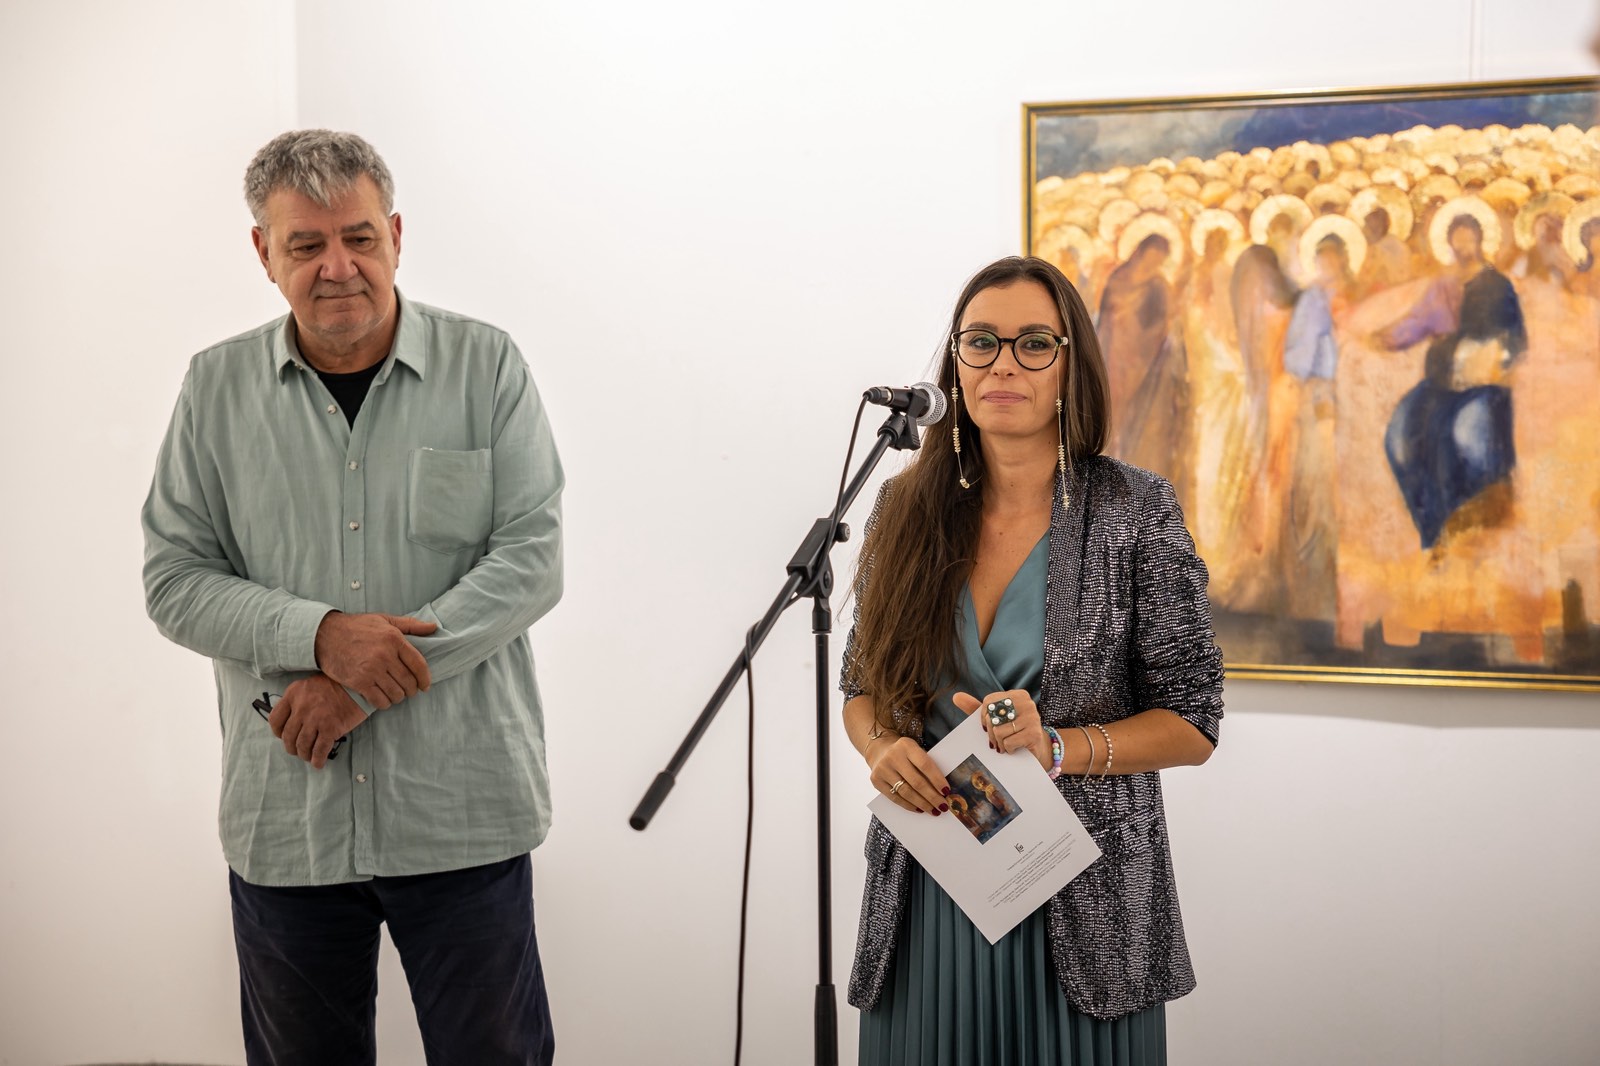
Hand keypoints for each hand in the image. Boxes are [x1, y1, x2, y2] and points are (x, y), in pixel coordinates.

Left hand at [268, 674, 366, 768]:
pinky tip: (318, 763)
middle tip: (297, 750)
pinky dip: (318, 759)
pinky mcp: (330, 728)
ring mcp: (315, 719)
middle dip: (292, 748)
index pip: (275, 719)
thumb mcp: (310, 686)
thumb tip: (293, 722)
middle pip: (288, 736)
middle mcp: (301, 707)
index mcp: (293, 694)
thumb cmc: (336, 684)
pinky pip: (319, 750)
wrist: (358, 685)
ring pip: (302, 745)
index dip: (278, 732)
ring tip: (308, 756)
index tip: (283, 736)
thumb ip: (298, 701)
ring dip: (304, 754)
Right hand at [314, 612, 436, 709]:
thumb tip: (434, 627)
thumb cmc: (357, 627)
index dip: (425, 678)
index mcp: (394, 639)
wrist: (325, 635)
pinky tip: (383, 699)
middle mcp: (385, 655)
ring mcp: (372, 670)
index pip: (419, 665)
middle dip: (412, 689)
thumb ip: (411, 625)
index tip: (425, 685)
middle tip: (408, 690)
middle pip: (409, 682)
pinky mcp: (359, 682)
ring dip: (398, 697)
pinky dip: (384, 703)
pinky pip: (380, 700)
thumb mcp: (385, 620)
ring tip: (395, 693)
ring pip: (396, 694)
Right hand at [868, 736, 950, 817]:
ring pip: (906, 792)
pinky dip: (909, 805)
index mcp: (906, 746)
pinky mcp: (876, 781)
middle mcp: (893, 756)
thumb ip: (926, 765)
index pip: (925, 765)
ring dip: (922, 804)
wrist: (879, 750)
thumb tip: (942, 790)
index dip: (937, 780)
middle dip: (932, 797)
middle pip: (916, 782)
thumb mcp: (915, 751)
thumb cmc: (904, 753)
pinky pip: (895, 797)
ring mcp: (883, 769)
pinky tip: (919, 809)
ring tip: (933, 810)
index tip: (947, 791)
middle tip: (942, 806)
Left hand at [953, 689, 1050, 770]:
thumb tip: (956, 696)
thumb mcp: (995, 718)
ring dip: (999, 743)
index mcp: (1017, 695)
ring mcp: (1032, 718)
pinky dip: (1008, 749)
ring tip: (1005, 745)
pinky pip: (1008, 742)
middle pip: (993, 717)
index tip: (989, 726)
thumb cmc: (1013, 731)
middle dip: (991, 733)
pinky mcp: (1034, 734)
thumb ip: (976, 707)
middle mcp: (1027, 703)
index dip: (984, 717)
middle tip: (997, 740)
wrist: (1038, 749)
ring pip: (999, 732)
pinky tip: (1014, 748)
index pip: (988, 703)